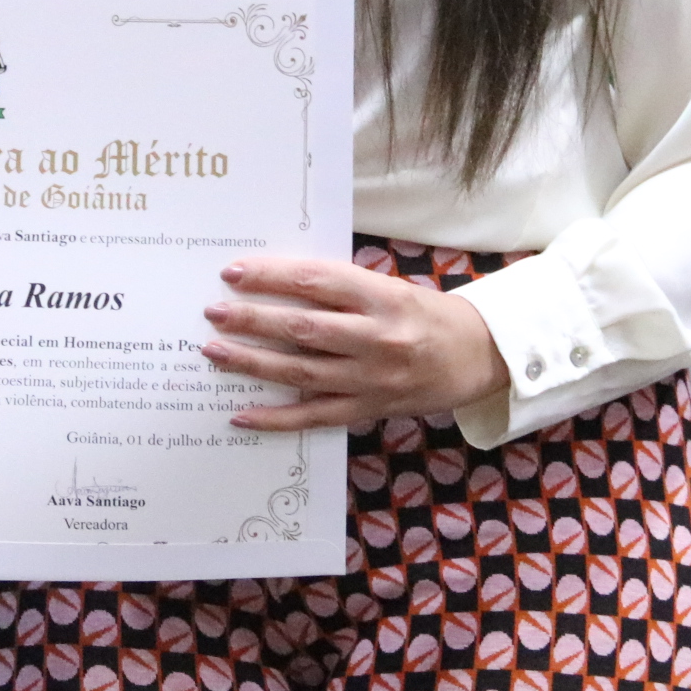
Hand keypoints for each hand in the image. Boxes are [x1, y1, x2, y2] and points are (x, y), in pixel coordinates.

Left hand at [201, 256, 511, 431]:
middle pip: (304, 329)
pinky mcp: (368, 410)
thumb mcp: (390, 288)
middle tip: (213, 312)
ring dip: (253, 363)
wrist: (477, 357)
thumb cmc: (425, 315)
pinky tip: (241, 414)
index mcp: (383, 298)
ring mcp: (372, 380)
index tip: (233, 272)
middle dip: (253, 320)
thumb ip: (339, 288)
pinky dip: (276, 418)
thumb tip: (274, 283)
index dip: (272, 277)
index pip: (317, 282)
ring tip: (214, 352)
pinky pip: (314, 417)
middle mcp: (378, 339)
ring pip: (302, 373)